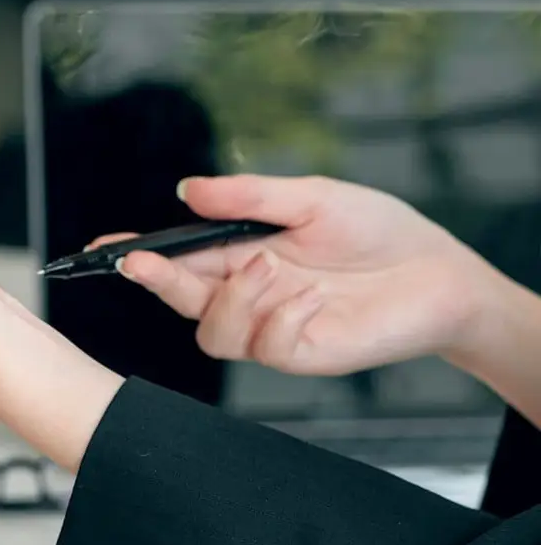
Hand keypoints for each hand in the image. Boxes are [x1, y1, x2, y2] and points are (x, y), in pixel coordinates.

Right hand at [105, 175, 499, 375]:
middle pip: (181, 299)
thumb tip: (188, 190)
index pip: (177, 259)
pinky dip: (282, 318)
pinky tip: (313, 298)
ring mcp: (271, 329)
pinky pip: (266, 347)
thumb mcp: (313, 198)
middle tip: (144, 262)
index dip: (136, 255)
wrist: (441, 275)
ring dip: (233, 299)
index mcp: (241, 255)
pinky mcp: (301, 354)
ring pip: (213, 333)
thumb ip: (250, 198)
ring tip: (272, 268)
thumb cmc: (380, 233)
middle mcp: (248, 296)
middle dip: (157, 281)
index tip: (103, 248)